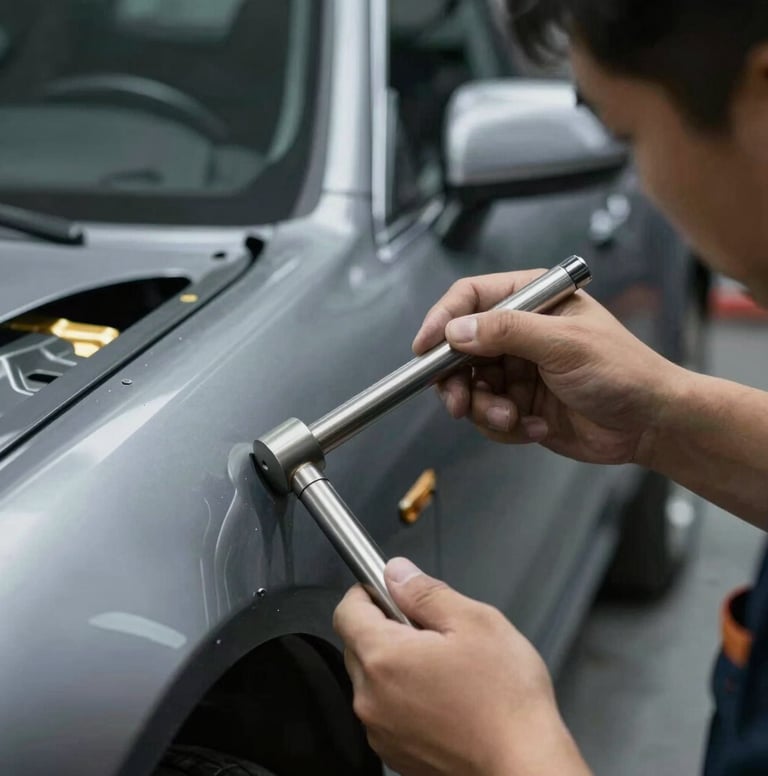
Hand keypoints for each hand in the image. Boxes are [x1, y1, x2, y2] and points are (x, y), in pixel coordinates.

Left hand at [334, 558, 590, 775]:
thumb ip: (425, 592)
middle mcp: (371, 698)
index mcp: (384, 658)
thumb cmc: (506, 701)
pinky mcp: (395, 753)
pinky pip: (385, 710)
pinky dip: (403, 698)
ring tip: (443, 667)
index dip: (368, 592)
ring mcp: (380, 730)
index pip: (347, 610)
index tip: (392, 591)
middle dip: (386, 627)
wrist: (524, 768)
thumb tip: (396, 572)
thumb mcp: (474, 621)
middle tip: (431, 630)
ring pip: (371, 678)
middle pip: (357, 643)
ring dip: (395, 664)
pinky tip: (443, 697)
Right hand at [413, 269, 682, 466]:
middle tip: (459, 403)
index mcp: (532, 300)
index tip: (424, 349)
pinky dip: (505, 426)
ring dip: (486, 409)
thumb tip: (456, 330)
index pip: (470, 298)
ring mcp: (518, 369)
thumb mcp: (564, 344)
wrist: (649, 425)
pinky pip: (489, 415)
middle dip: (457, 380)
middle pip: (460, 348)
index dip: (442, 320)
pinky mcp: (519, 402)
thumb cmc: (624, 371)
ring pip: (470, 387)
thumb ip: (507, 332)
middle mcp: (520, 332)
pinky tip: (535, 428)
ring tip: (512, 418)